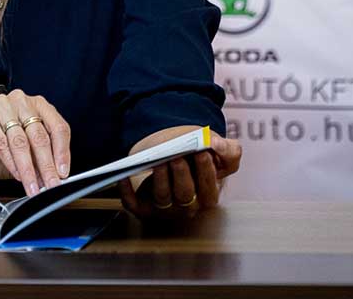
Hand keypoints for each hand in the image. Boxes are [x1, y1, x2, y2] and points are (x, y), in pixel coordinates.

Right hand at [0, 90, 70, 195]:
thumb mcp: (26, 159)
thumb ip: (40, 163)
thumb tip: (56, 176)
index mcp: (37, 105)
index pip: (58, 127)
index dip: (63, 152)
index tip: (63, 173)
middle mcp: (21, 100)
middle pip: (39, 135)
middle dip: (46, 165)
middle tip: (50, 185)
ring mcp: (1, 103)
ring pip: (20, 140)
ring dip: (28, 168)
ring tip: (32, 186)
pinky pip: (1, 141)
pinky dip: (11, 161)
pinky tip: (17, 174)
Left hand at [119, 129, 241, 220]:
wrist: (174, 154)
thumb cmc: (197, 155)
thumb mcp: (219, 151)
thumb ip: (229, 150)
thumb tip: (216, 145)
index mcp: (207, 197)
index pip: (209, 190)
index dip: (206, 172)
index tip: (202, 153)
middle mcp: (187, 206)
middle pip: (185, 195)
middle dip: (182, 175)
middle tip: (177, 156)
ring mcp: (164, 208)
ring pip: (162, 198)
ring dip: (160, 180)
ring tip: (158, 161)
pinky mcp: (143, 207)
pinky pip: (133, 204)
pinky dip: (126, 193)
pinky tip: (123, 177)